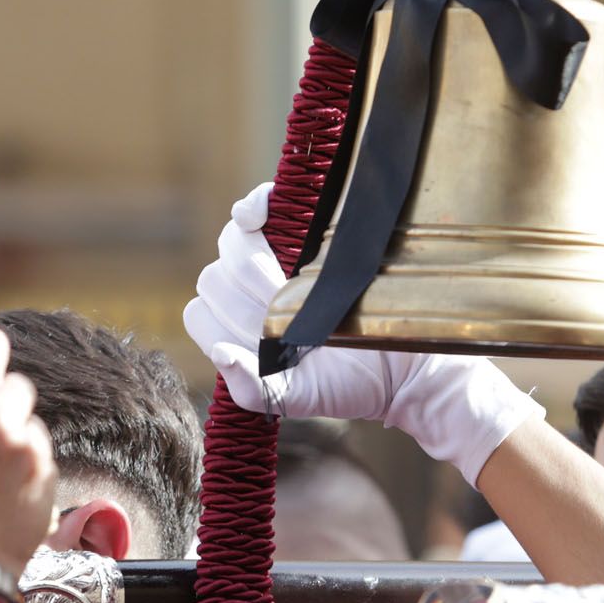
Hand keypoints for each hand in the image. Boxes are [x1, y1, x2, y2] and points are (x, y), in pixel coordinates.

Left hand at [184, 184, 541, 484]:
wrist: (403, 363)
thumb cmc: (350, 384)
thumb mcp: (297, 398)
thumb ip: (253, 391)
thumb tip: (220, 353)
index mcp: (243, 329)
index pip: (200, 312)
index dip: (216, 315)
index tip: (247, 323)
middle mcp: (252, 292)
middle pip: (215, 274)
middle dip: (237, 287)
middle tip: (278, 296)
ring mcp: (275, 259)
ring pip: (230, 242)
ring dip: (246, 252)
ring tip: (285, 271)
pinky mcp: (304, 232)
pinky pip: (257, 206)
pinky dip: (253, 204)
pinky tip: (261, 212)